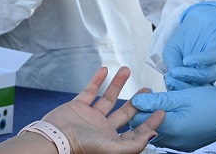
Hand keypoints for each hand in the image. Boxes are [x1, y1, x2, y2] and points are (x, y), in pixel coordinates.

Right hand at [42, 66, 164, 153]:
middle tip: (147, 91)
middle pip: (125, 114)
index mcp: (113, 142)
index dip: (150, 122)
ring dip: (118, 84)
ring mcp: (91, 118)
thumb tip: (153, 134)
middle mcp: (103, 130)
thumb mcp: (112, 149)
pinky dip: (97, 80)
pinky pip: (90, 91)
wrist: (54, 139)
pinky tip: (105, 70)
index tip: (161, 110)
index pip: (136, 132)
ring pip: (108, 98)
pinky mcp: (78, 107)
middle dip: (137, 102)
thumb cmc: (81, 148)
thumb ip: (134, 144)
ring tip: (126, 70)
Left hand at [129, 85, 215, 151]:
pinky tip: (174, 114)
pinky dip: (168, 125)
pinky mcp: (187, 145)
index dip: (140, 106)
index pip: (140, 122)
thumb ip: (158, 100)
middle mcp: (174, 142)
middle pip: (147, 129)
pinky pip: (170, 136)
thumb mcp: (183, 97)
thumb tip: (137, 101)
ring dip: (157, 119)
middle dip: (147, 112)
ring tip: (166, 103)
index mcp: (172, 130)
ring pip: (158, 132)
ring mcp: (181, 145)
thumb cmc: (212, 103)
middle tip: (154, 96)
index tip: (145, 94)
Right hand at [162, 1, 215, 89]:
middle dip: (185, 85)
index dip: (180, 88)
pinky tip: (188, 61)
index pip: (191, 87)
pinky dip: (201, 60)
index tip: (169, 85)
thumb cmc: (187, 35)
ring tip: (177, 72)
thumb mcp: (172, 49)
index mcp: (198, 75)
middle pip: (201, 85)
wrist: (201, 17)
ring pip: (208, 74)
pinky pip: (213, 57)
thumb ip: (171, 63)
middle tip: (172, 82)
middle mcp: (209, 70)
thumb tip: (171, 77)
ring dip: (191, 75)